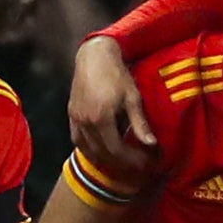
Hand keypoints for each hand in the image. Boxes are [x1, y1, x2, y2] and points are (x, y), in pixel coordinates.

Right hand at [69, 33, 156, 172]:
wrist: (94, 56)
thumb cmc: (117, 74)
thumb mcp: (133, 98)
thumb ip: (140, 123)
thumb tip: (151, 144)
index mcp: (101, 119)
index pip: (116, 150)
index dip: (132, 160)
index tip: (146, 162)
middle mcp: (85, 122)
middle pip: (102, 154)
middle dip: (121, 163)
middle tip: (138, 165)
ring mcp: (76, 119)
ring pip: (88, 150)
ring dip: (105, 160)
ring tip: (122, 162)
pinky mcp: (71, 114)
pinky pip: (77, 140)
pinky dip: (90, 150)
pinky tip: (101, 152)